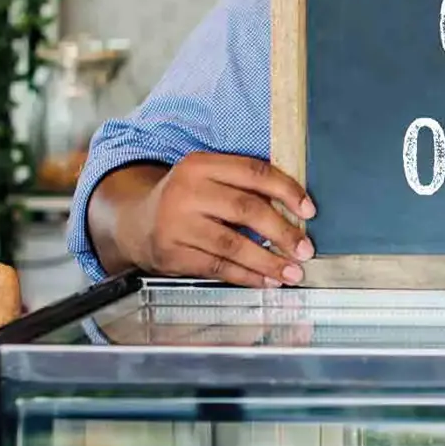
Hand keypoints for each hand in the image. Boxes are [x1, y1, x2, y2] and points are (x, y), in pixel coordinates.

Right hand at [125, 153, 316, 287]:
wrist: (135, 223)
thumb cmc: (187, 200)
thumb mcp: (208, 179)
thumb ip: (244, 186)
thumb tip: (297, 209)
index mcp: (200, 165)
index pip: (253, 173)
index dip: (286, 191)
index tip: (309, 210)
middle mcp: (186, 191)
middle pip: (246, 209)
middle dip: (282, 232)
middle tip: (305, 249)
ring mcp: (175, 224)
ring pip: (232, 244)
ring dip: (268, 261)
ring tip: (292, 272)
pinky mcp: (171, 254)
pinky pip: (218, 267)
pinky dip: (247, 276)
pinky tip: (267, 280)